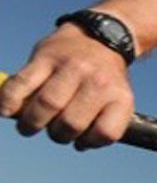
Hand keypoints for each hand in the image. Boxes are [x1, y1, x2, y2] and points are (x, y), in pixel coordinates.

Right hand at [0, 23, 134, 149]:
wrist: (99, 37)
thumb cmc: (104, 79)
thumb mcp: (115, 99)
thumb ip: (101, 121)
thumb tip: (78, 145)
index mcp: (119, 96)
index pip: (105, 132)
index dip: (89, 142)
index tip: (80, 140)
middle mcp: (98, 81)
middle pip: (71, 122)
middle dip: (58, 135)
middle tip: (53, 132)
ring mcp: (71, 67)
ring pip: (47, 104)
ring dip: (33, 123)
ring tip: (29, 127)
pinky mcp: (45, 56)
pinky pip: (23, 83)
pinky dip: (10, 100)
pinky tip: (7, 111)